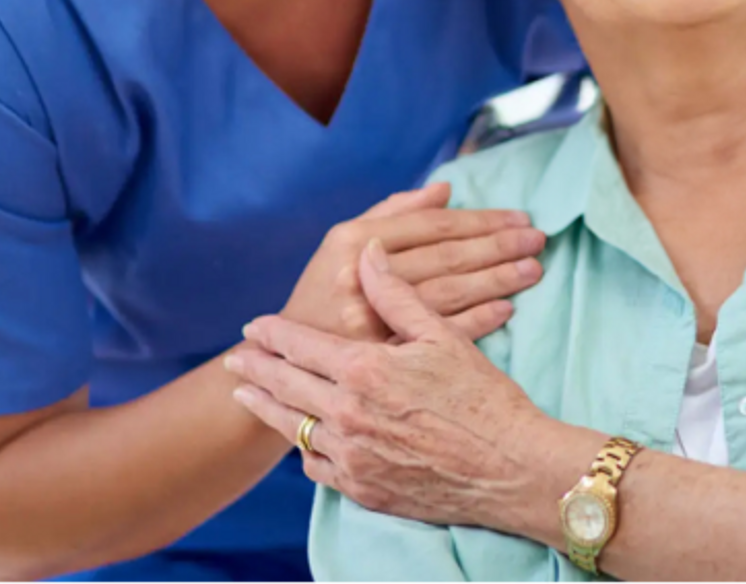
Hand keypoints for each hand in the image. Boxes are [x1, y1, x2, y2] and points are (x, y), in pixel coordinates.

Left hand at [230, 239, 549, 527]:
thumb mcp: (441, 337)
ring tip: (247, 396)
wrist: (510, 471)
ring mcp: (352, 457)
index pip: (300, 345)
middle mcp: (347, 415)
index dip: (273, 334)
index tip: (253, 326)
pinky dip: (304, 448)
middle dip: (255, 370)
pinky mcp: (363, 489)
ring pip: (294, 428)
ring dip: (268, 408)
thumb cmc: (483, 399)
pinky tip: (300, 438)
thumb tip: (369, 255)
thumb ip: (396, 294)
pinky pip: (317, 466)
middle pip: (284, 386)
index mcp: (363, 370)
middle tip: (234, 361)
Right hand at [279, 181, 544, 342]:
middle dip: (497, 246)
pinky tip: (506, 308)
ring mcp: (373, 320)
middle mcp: (360, 279)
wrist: (283, 363)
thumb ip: (391, 213)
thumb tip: (443, 190)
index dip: (478, 220)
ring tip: (532, 268)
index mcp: (350, 243)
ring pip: (450, 294)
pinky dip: (479, 320)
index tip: (517, 216)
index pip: (430, 226)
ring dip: (496, 280)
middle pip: (446, 257)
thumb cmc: (320, 297)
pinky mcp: (384, 358)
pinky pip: (442, 335)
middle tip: (537, 239)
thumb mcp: (340, 245)